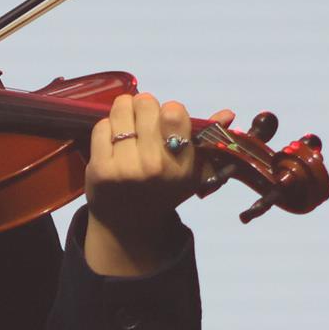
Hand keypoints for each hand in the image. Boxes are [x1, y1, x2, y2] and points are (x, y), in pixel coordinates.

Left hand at [84, 92, 220, 271]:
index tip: (166, 120)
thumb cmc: (162, 191)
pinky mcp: (100, 169)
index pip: (175, 113)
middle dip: (144, 106)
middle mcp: (155, 166)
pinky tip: (112, 143)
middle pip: (145, 104)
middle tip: (143, 121)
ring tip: (128, 127)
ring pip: (121, 110)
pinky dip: (106, 128)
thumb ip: (209, 140)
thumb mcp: (191, 172)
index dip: (168, 110)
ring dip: (124, 113)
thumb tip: (228, 114)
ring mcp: (125, 168)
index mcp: (182, 165)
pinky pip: (101, 127)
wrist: (128, 225)